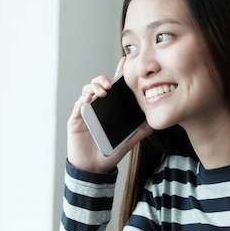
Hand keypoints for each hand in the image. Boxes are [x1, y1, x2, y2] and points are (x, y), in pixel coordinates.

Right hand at [67, 58, 151, 173]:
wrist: (94, 168)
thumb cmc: (108, 153)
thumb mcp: (128, 141)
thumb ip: (139, 131)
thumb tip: (153, 123)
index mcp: (110, 109)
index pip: (115, 88)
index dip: (119, 74)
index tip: (125, 62)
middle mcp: (98, 107)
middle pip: (99, 84)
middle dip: (104, 78)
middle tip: (111, 83)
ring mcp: (86, 111)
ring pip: (88, 90)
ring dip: (95, 86)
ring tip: (104, 90)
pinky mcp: (76, 118)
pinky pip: (79, 104)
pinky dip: (85, 98)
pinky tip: (91, 98)